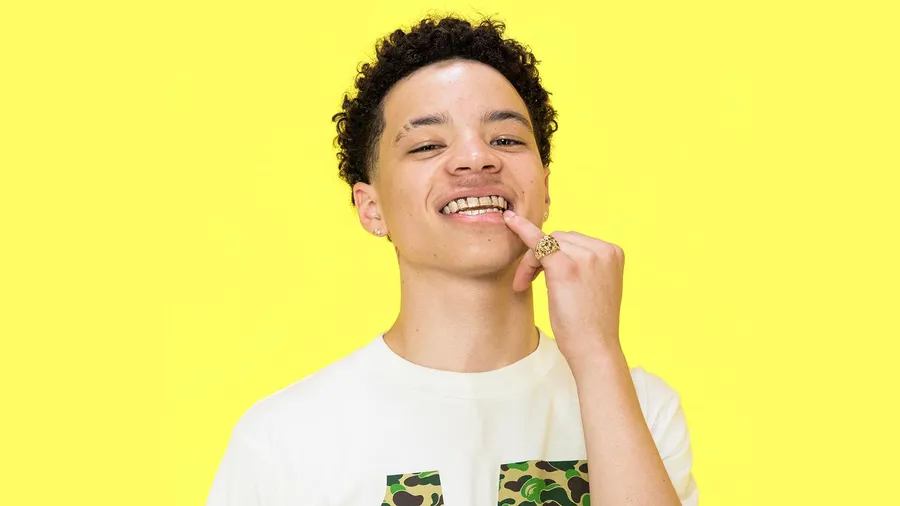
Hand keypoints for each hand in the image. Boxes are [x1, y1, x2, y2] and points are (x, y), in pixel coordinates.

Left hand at [503, 210, 625, 360]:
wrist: (594, 349)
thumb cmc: (591, 324)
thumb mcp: (594, 285)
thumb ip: (583, 263)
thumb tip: (552, 247)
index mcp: (613, 252)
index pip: (575, 240)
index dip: (554, 254)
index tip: (540, 271)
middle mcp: (603, 249)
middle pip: (560, 237)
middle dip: (540, 256)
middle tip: (527, 282)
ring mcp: (586, 256)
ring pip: (547, 241)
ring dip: (530, 261)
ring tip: (524, 285)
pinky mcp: (565, 266)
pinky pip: (538, 241)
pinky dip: (522, 230)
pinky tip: (509, 222)